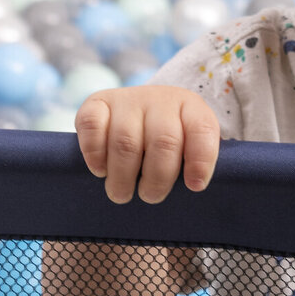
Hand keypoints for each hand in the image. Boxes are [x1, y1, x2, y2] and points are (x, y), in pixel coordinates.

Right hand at [75, 85, 219, 203]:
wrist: (139, 111)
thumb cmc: (170, 140)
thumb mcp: (191, 145)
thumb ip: (196, 161)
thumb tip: (194, 187)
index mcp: (191, 107)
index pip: (202, 129)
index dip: (201, 162)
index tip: (194, 186)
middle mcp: (161, 99)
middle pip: (164, 142)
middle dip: (157, 179)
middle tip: (150, 196)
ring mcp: (128, 99)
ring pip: (126, 142)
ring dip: (123, 176)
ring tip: (122, 193)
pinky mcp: (97, 102)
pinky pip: (92, 127)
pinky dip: (95, 155)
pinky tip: (101, 170)